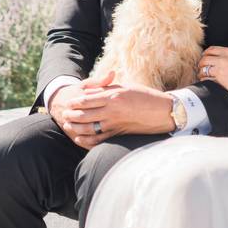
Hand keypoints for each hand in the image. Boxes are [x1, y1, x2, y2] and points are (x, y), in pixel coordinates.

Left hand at [60, 72, 175, 148]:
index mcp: (113, 96)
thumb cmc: (145, 96)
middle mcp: (112, 111)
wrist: (162, 111)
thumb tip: (92, 90)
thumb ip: (108, 89)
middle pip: (85, 114)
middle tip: (65, 115)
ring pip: (90, 128)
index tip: (68, 102)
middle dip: (73, 115)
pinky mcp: (119, 134)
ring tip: (69, 126)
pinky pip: (100, 139)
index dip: (75, 102)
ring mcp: (115, 124)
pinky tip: (80, 139)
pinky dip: (88, 140)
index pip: (87, 100)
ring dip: (77, 128)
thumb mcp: (126, 87)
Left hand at [197, 46, 227, 103]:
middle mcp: (225, 57)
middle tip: (201, 68)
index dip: (207, 54)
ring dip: (201, 72)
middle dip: (201, 63)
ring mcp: (222, 67)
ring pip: (204, 66)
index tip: (205, 58)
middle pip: (205, 57)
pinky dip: (204, 79)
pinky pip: (206, 77)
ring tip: (201, 76)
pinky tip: (205, 82)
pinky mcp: (221, 78)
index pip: (213, 49)